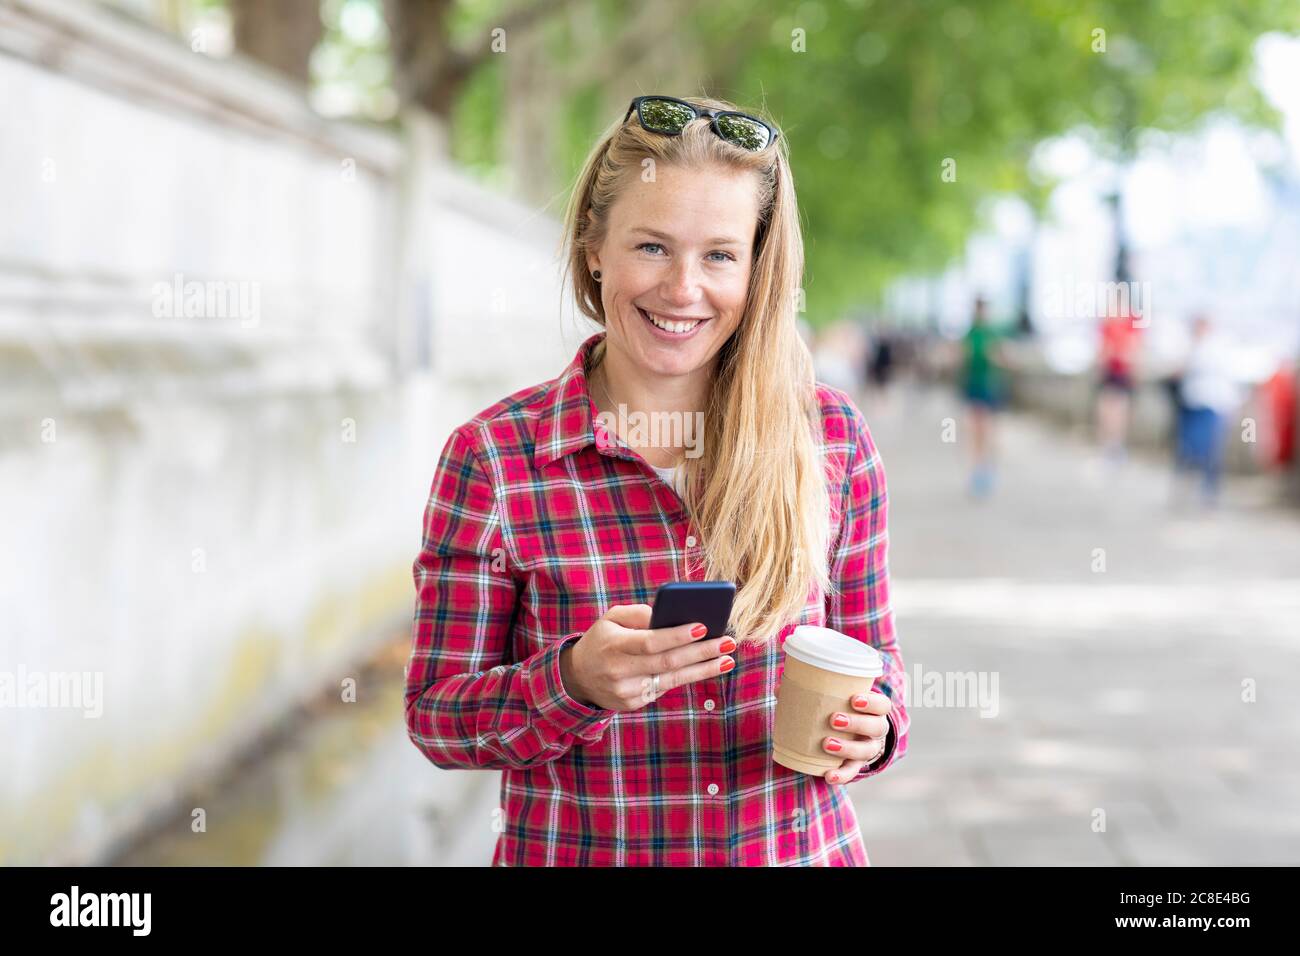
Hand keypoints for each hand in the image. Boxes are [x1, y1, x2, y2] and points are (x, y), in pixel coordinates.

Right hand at [560, 603, 735, 711]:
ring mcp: (627, 691)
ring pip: (673, 679)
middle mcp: (620, 671)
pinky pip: (665, 687)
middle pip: (668, 662)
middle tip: (728, 642)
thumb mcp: (610, 618)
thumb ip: (638, 613)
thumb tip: (669, 614)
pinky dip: (686, 676)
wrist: (578, 678)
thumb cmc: (602, 640)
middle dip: (702, 652)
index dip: (677, 636)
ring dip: (704, 669)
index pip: (650, 642)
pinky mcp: (634, 704)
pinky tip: (706, 667)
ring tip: (727, 659)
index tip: (703, 627)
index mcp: (614, 645)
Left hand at [821, 690, 891, 782]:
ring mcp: (868, 748)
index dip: (871, 702)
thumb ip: (813, 690)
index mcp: (874, 708)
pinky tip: (828, 775)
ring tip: (827, 744)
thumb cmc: (841, 706)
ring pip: (866, 750)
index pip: (882, 704)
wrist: (853, 732)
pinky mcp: (857, 765)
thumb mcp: (834, 696)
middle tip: (834, 719)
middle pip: (875, 727)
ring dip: (847, 748)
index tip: (853, 699)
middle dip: (856, 723)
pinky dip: (841, 775)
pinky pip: (853, 772)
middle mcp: (876, 729)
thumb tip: (782, 686)